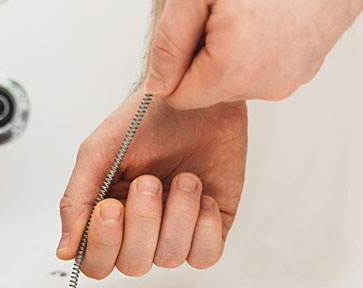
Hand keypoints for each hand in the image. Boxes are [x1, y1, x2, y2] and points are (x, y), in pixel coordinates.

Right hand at [57, 90, 246, 277]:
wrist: (194, 98)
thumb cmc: (144, 119)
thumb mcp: (96, 154)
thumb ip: (75, 202)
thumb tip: (65, 250)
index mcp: (105, 216)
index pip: (95, 262)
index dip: (103, 244)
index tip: (110, 207)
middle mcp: (138, 230)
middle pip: (132, 265)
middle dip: (142, 223)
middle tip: (148, 182)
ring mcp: (174, 231)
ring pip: (169, 258)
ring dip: (177, 214)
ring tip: (183, 178)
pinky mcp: (208, 227)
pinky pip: (205, 256)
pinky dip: (203, 225)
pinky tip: (201, 195)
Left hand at [145, 0, 362, 108]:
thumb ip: (170, 43)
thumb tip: (158, 84)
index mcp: (235, 71)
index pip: (178, 97)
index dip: (175, 64)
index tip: (190, 31)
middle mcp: (266, 85)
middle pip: (207, 90)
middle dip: (202, 58)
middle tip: (219, 16)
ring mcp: (289, 79)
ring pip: (234, 82)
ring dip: (228, 53)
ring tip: (244, 14)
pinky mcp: (304, 69)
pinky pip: (261, 71)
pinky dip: (254, 49)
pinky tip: (264, 18)